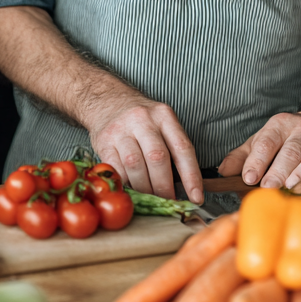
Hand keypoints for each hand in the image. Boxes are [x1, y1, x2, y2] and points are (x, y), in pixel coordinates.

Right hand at [83, 87, 203, 203]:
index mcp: (163, 116)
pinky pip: (115, 168)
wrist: (107, 100)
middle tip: (167, 201)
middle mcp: (142, 119)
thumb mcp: (160, 123)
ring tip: (149, 198)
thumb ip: (172, 148)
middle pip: (157, 158)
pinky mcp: (104, 140)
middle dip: (164, 186)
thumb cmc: (140, 119)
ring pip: (135, 165)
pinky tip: (130, 189)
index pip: (182, 148)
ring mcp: (121, 129)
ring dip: (144, 188)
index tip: (196, 198)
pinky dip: (125, 183)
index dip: (191, 176)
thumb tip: (186, 188)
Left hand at [218, 111, 300, 189]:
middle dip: (279, 171)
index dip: (257, 161)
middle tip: (269, 188)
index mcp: (279, 125)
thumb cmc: (286, 139)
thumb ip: (242, 156)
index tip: (249, 178)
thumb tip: (223, 172)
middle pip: (291, 151)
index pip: (266, 142)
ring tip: (293, 188)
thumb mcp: (261, 140)